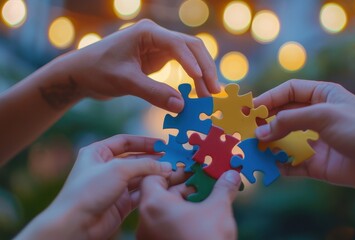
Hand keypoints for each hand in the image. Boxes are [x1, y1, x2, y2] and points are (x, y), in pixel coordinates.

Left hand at [16, 135, 171, 239]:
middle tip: (173, 158)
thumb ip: (145, 164)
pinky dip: (152, 189)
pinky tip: (165, 186)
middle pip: (135, 159)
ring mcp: (114, 186)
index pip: (125, 141)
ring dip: (156, 174)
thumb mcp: (118, 169)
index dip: (144, 141)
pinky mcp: (121, 203)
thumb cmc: (89, 190)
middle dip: (154, 159)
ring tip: (174, 172)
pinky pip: (140, 192)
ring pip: (140, 176)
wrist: (76, 224)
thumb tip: (166, 166)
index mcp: (98, 153)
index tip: (163, 144)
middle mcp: (106, 168)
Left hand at [63, 19, 219, 111]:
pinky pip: (182, 66)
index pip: (178, 44)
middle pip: (191, 47)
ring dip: (201, 74)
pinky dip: (191, 78)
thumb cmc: (97, 71)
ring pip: (190, 56)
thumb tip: (181, 106)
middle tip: (214, 91)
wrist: (81, 73)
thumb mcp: (125, 82)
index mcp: (147, 33)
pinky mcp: (158, 58)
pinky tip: (197, 91)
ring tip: (209, 95)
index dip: (192, 63)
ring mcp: (159, 46)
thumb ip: (153, 93)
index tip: (202, 82)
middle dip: (204, 68)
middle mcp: (156, 36)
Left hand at [136, 170, 240, 239]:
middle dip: (181, 186)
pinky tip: (198, 218)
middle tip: (201, 183)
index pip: (152, 177)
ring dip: (181, 202)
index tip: (189, 170)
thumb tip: (232, 174)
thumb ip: (223, 189)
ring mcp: (149, 237)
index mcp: (154, 205)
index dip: (171, 171)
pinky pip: (163, 226)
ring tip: (203, 200)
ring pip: (162, 211)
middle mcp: (145, 220)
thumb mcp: (218, 210)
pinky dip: (178, 219)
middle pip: (158, 193)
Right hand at [254, 79, 354, 190]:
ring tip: (249, 148)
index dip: (268, 98)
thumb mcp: (325, 116)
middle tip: (243, 129)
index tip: (249, 108)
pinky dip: (278, 165)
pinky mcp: (316, 163)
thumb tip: (260, 131)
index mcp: (322, 96)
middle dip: (263, 122)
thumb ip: (290, 121)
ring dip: (267, 144)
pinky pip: (291, 163)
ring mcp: (315, 140)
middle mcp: (316, 117)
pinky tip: (267, 166)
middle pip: (282, 116)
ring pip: (284, 140)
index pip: (289, 92)